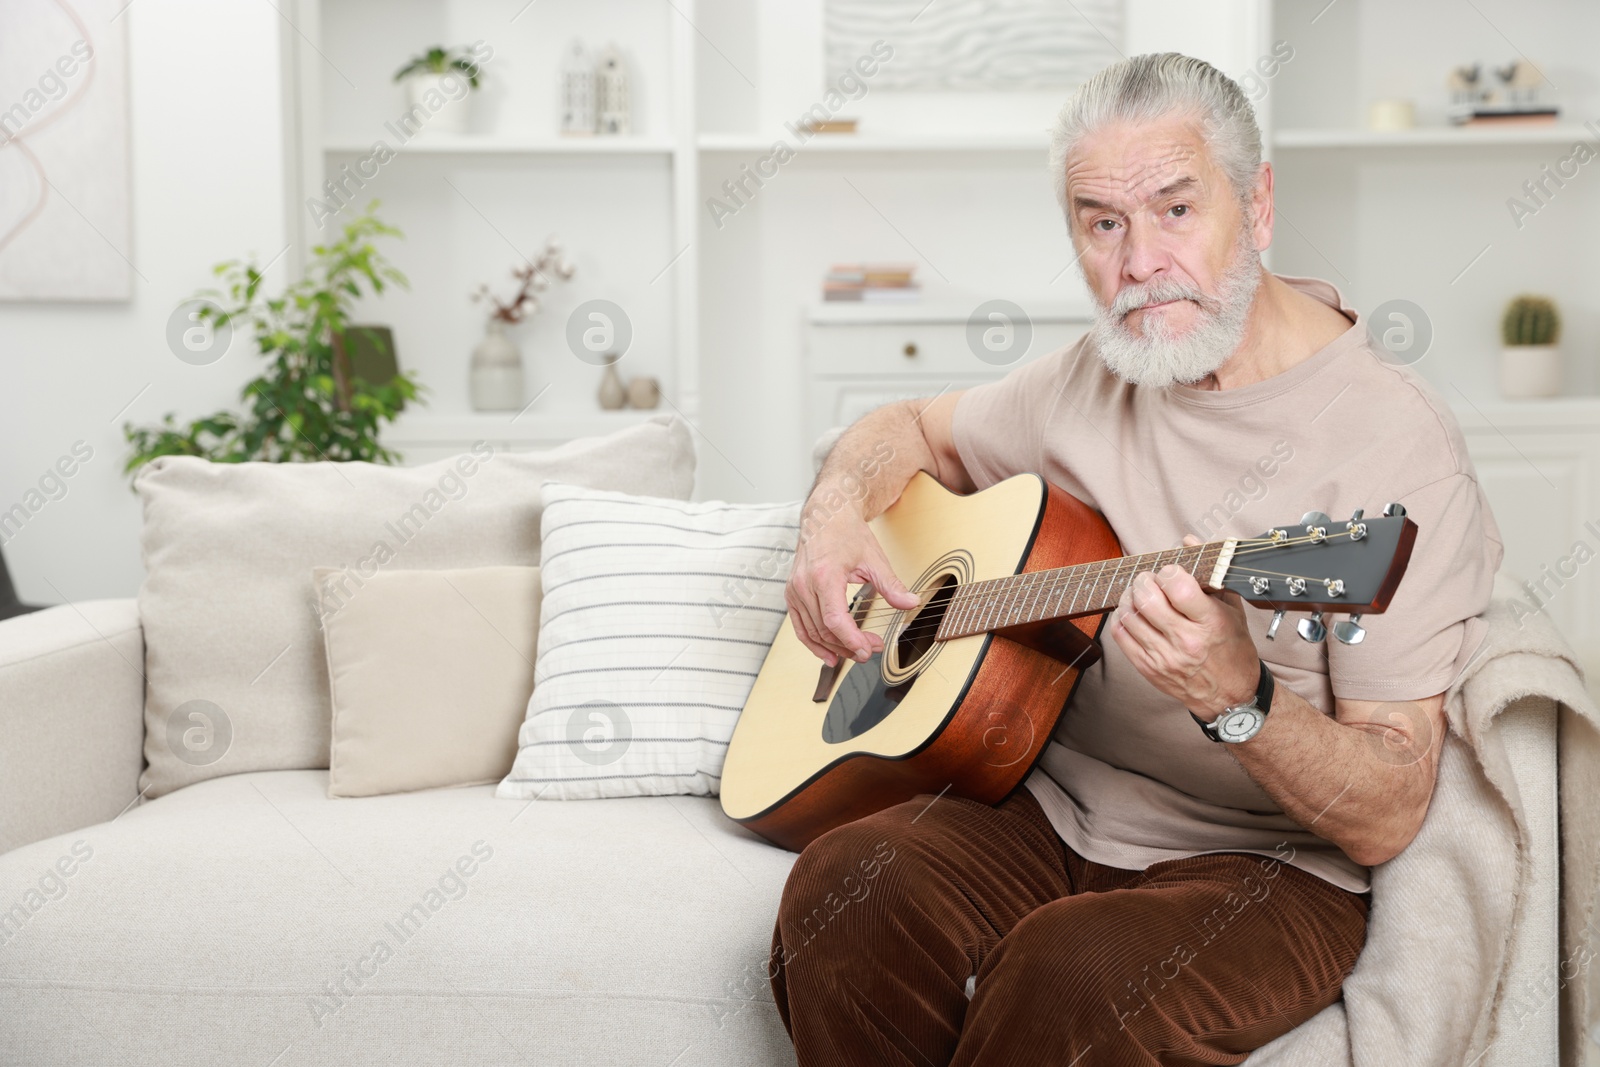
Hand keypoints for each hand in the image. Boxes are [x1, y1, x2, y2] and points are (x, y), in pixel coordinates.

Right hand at [786, 509, 919, 666]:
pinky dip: (813, 643)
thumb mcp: (874, 558)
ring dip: (833, 647)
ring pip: (812, 631)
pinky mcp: (792, 593)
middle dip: (848, 645)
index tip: (868, 649)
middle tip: (870, 650)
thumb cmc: (847, 533)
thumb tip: (911, 603)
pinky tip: (828, 655)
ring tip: (854, 654)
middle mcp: (804, 584)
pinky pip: (800, 626)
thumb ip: (891, 585)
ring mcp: (795, 590)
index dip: (851, 639)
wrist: (826, 515)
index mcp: (824, 575)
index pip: (835, 619)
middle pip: (824, 629)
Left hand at [1109, 536, 1258, 718]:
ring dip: (1130, 597)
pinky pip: (1120, 635)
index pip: (1177, 586)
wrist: (1231, 697)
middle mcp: (1186, 641)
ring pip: (1129, 614)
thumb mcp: (1232, 609)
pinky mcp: (1148, 668)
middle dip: (1144, 580)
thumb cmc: (1233, 650)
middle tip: (1149, 579)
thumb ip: (1210, 573)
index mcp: (1210, 623)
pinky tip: (1132, 613)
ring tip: (1139, 595)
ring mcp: (1164, 656)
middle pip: (1147, 598)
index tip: (1170, 572)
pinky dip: (1121, 617)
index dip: (1169, 571)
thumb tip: (1188, 541)